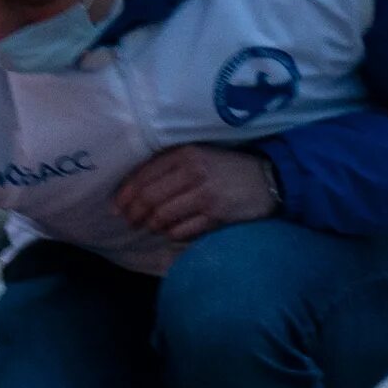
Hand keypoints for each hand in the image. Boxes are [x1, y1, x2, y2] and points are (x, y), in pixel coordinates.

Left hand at [115, 145, 278, 243]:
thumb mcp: (198, 157)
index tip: (116, 208)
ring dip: (151, 226)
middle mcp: (192, 171)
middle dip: (133, 214)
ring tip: (150, 227)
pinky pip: (182, 230)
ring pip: (162, 217)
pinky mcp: (217, 214)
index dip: (125, 195)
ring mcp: (205, 194)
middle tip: (129, 222)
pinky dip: (172, 234)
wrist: (271, 178)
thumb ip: (168, 168)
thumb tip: (131, 192)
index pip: (142, 176)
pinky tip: (171, 232)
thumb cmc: (226, 168)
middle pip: (148, 198)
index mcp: (183, 154)